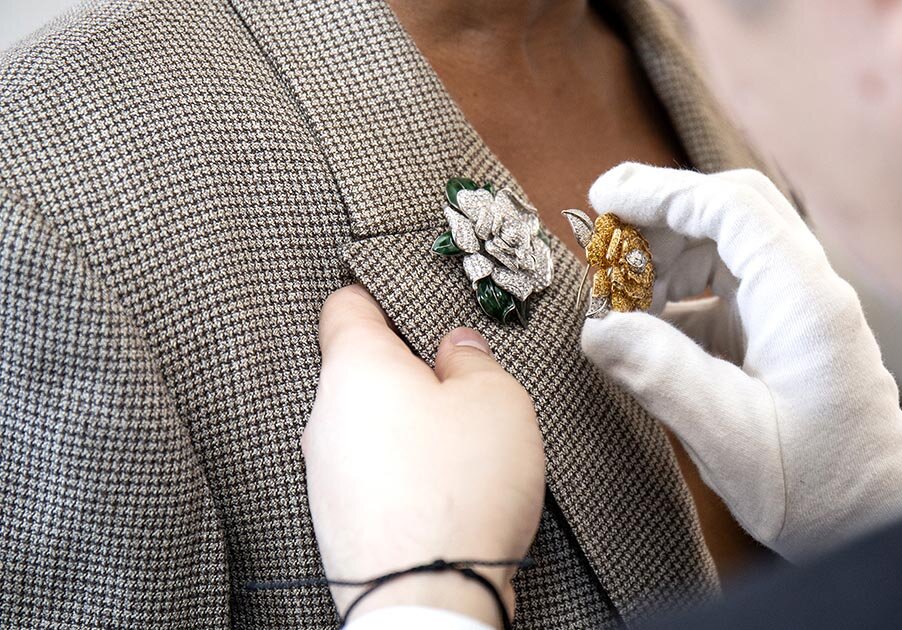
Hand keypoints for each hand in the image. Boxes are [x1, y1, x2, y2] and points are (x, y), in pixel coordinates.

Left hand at [303, 285, 544, 625]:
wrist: (429, 596)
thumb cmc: (461, 487)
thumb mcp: (496, 400)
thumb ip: (473, 359)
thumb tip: (455, 348)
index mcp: (355, 368)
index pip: (345, 306)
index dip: (378, 294)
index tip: (407, 299)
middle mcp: (325, 417)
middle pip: (361, 372)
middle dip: (408, 373)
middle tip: (462, 385)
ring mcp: (324, 474)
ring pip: (367, 427)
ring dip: (406, 428)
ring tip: (461, 447)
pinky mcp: (337, 521)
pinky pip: (370, 476)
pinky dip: (402, 474)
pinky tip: (444, 492)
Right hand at [582, 164, 901, 560]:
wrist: (878, 520)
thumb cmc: (821, 489)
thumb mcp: (730, 438)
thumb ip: (661, 375)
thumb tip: (596, 327)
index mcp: (804, 301)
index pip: (730, 207)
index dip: (661, 192)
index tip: (603, 198)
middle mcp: (808, 291)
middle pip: (730, 214)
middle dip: (661, 218)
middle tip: (603, 246)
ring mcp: (799, 310)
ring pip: (727, 249)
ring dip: (669, 260)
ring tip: (621, 301)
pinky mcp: (786, 334)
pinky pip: (728, 291)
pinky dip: (682, 297)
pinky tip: (650, 331)